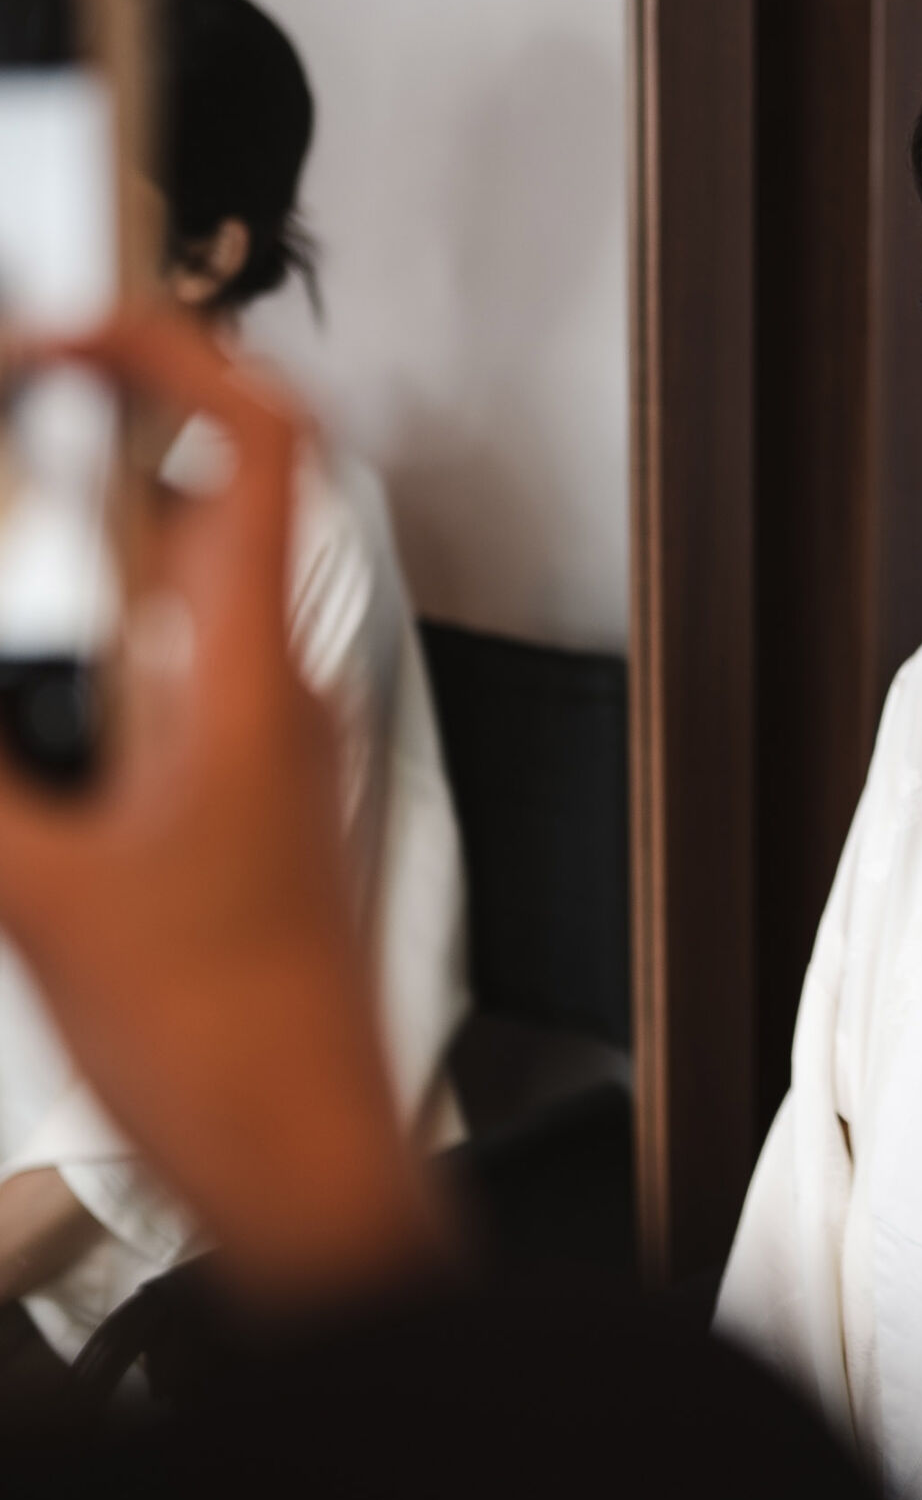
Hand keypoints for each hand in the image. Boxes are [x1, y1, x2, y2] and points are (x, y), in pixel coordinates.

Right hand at [0, 311, 445, 1305]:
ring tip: (16, 508)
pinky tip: (45, 702)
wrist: (313, 1167)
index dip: (167, 353)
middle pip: (219, 494)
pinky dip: (102, 639)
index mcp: (250, 678)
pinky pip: (176, 675)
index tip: (60, 331)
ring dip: (99, 532)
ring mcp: (272, 750)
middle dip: (114, 422)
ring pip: (191, 584)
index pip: (254, 443)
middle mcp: (277, 694)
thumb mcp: (35, 894)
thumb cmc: (228, 1052)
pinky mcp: (249, 811)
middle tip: (20, 399)